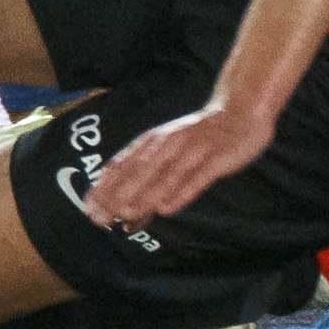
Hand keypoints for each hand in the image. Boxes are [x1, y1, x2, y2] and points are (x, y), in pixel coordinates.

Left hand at [83, 101, 274, 228]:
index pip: (124, 165)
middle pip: (139, 172)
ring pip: (165, 176)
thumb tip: (123, 202)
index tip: (88, 207)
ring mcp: (193, 150)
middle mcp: (169, 144)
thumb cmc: (198, 136)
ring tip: (124, 213)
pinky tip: (167, 208)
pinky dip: (181, 192)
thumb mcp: (169, 147)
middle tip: (99, 217)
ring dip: (143, 195)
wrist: (239, 111)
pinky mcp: (216, 158)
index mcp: (154, 141)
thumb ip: (148, 173)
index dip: (105, 187)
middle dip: (116, 195)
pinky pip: (197, 178)